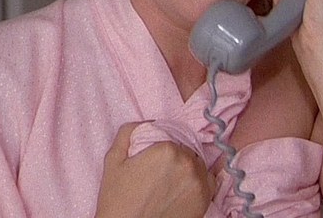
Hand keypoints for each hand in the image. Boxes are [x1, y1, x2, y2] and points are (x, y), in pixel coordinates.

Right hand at [94, 122, 214, 217]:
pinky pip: (209, 179)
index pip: (171, 135)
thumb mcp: (113, 159)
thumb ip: (129, 131)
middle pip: (186, 148)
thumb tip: (150, 122)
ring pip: (198, 162)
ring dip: (188, 166)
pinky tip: (184, 188)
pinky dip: (200, 180)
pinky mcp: (206, 199)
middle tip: (160, 171)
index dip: (162, 146)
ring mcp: (199, 181)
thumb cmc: (119, 200)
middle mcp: (188, 162)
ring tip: (171, 180)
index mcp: (167, 148)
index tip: (153, 158)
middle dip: (176, 155)